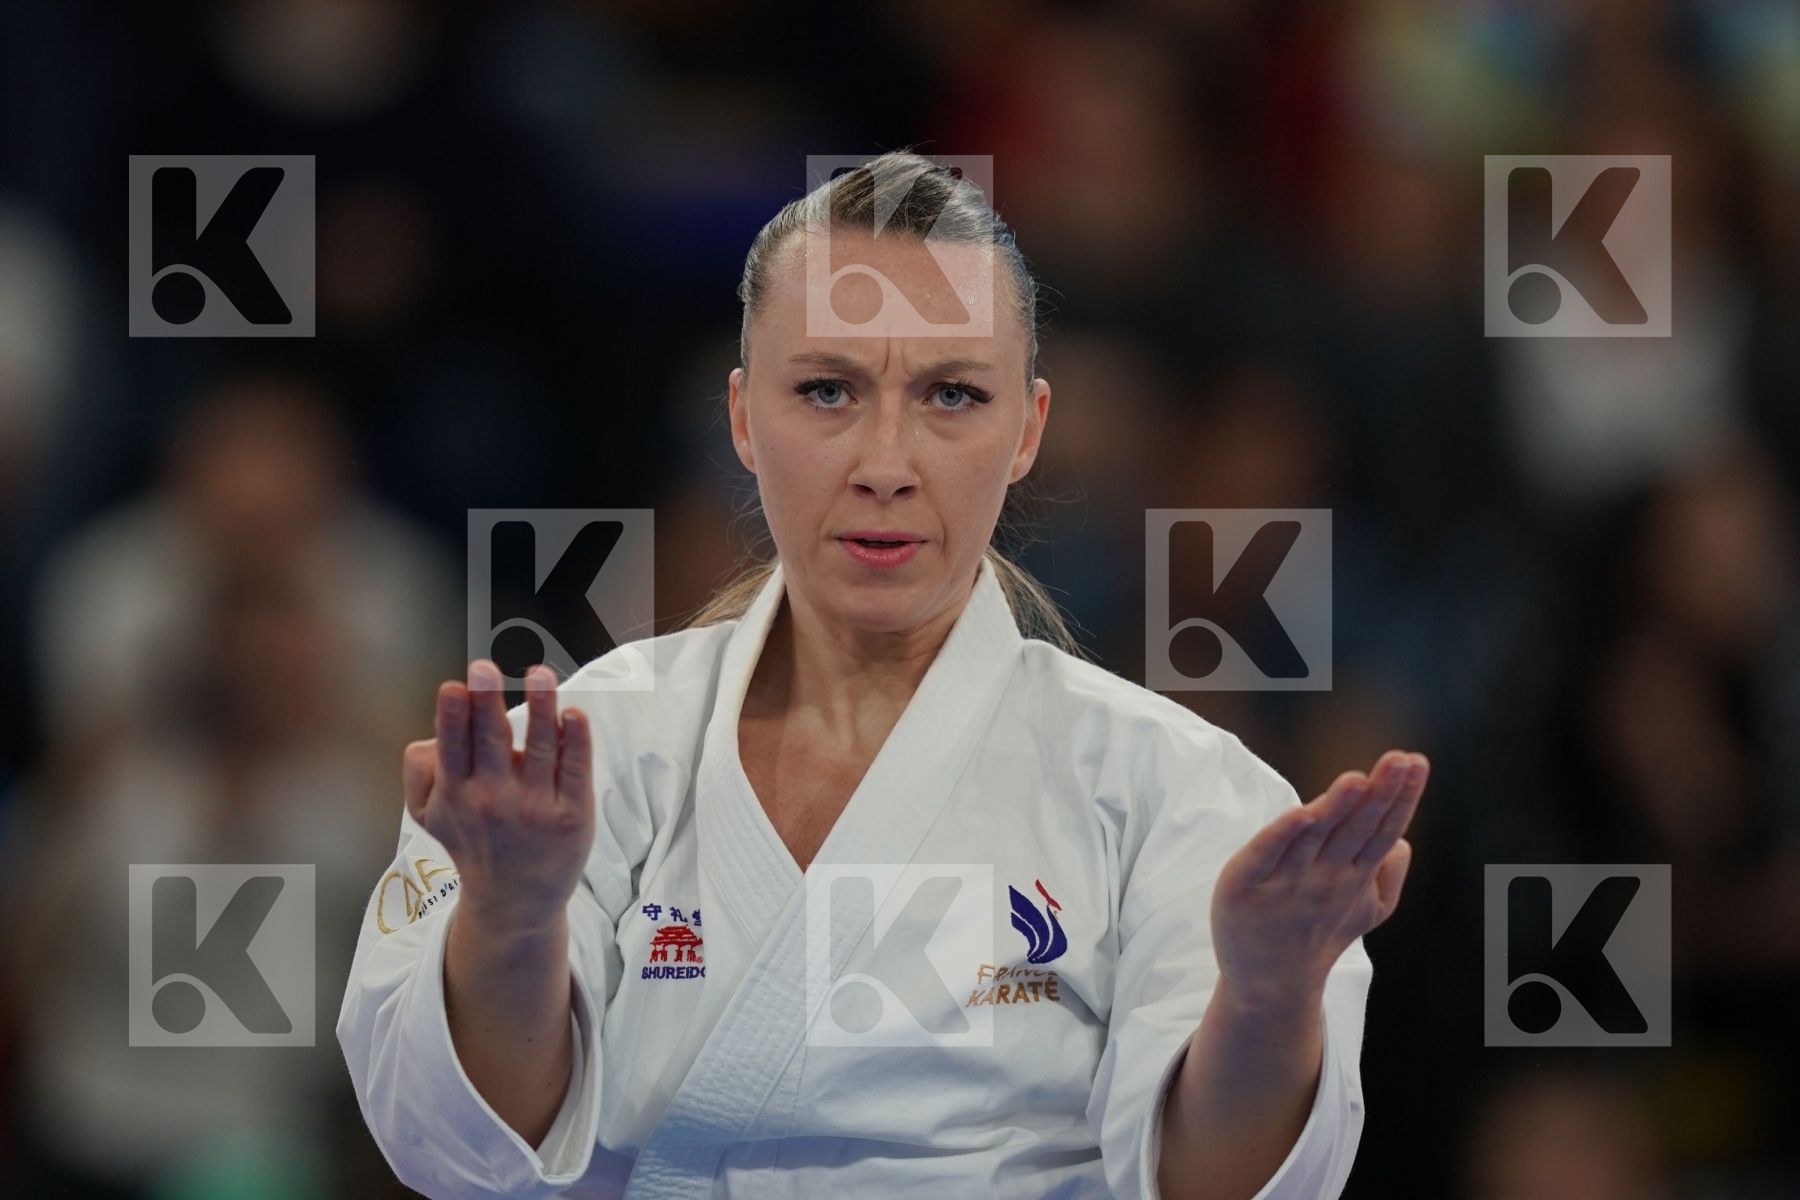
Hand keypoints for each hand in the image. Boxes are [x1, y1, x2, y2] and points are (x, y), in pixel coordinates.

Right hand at [402, 660, 595, 932]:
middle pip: (490, 742)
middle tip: (485, 669)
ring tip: (540, 673)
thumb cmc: (473, 840)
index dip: (452, 717)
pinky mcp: (573, 814)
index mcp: (456, 794)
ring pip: (539, 748)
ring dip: (540, 707)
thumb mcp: (429, 816)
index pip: (453, 749)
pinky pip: (575, 770)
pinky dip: (575, 740)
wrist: (514, 900)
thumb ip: (419, 774)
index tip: (454, 686)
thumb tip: (428, 733)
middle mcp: (494, 800)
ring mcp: (536, 807)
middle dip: (486, 703)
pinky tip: (573, 714)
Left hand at [1210, 750, 1427, 1010]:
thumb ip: (1390, 873)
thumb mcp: (1368, 908)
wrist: (1269, 984)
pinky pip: (1266, 856)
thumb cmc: (1320, 932)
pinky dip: (1282, 836)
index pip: (1383, 830)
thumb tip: (1405, 839)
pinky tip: (1302, 814)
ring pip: (1316, 838)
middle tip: (1400, 760)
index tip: (1415, 761)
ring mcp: (1288, 882)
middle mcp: (1327, 877)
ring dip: (1337, 808)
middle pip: (1358, 830)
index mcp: (1356, 876)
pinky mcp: (1246, 885)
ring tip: (1357, 780)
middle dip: (1380, 794)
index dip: (1400, 797)